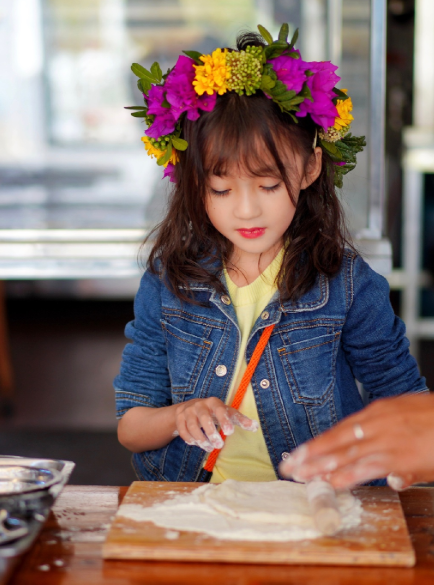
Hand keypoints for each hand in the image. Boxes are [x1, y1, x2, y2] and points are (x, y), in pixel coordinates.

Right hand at [174, 397, 257, 451]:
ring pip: (192, 427)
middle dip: (211, 433)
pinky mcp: (179, 419)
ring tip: (210, 448)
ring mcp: (187, 412)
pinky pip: (183, 432)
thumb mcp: (227, 413)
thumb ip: (240, 420)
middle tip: (219, 445)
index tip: (230, 432)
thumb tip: (256, 427)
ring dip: (201, 440)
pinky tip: (197, 444)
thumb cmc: (214, 412)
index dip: (225, 420)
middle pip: (204, 418)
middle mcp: (199, 405)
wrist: (189, 407)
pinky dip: (190, 440)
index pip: (220, 410)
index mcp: (213, 402)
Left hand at [279, 393, 433, 489]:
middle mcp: (374, 424)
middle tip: (288, 465)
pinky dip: (346, 475)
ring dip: (320, 466)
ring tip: (300, 476)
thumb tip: (390, 474)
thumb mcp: (408, 419)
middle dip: (309, 454)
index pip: (339, 430)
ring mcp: (383, 440)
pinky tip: (330, 482)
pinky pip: (365, 467)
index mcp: (376, 412)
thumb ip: (392, 440)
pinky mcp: (396, 456)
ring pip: (344, 455)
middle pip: (334, 440)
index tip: (299, 453)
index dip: (318, 443)